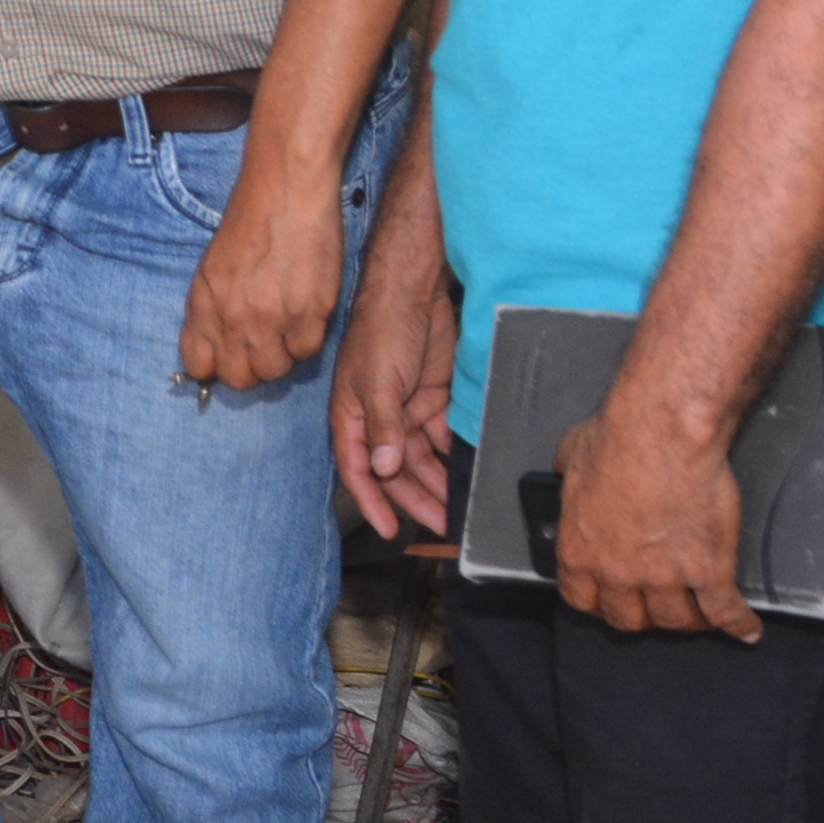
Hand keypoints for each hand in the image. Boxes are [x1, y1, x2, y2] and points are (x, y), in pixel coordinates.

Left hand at [182, 149, 347, 393]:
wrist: (285, 191)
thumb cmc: (248, 221)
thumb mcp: (211, 267)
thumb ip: (208, 310)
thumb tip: (209, 349)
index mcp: (203, 305)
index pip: (199, 365)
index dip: (214, 366)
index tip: (226, 359)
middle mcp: (233, 318)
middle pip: (239, 378)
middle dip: (248, 368)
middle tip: (261, 347)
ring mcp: (273, 318)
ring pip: (274, 371)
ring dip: (280, 356)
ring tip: (285, 329)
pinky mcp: (310, 312)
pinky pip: (307, 351)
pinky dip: (306, 340)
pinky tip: (305, 316)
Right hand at [328, 265, 458, 540]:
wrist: (413, 292)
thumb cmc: (381, 331)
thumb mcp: (377, 382)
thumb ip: (382, 427)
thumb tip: (385, 470)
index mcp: (352, 419)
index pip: (358, 470)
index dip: (373, 503)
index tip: (392, 531)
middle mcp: (379, 421)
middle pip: (396, 472)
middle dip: (417, 500)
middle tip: (443, 526)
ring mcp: (407, 411)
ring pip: (423, 459)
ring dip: (440, 483)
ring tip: (462, 508)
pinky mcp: (434, 400)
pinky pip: (444, 437)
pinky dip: (455, 456)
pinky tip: (471, 473)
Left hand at [547, 395, 759, 641]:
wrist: (664, 431)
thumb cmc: (620, 436)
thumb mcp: (573, 456)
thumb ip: (567, 478)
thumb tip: (566, 474)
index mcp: (580, 549)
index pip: (582, 600)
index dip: (600, 604)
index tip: (612, 602)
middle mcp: (617, 572)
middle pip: (629, 619)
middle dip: (643, 617)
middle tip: (656, 610)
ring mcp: (664, 576)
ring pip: (676, 620)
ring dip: (688, 621)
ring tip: (698, 616)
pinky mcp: (707, 569)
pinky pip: (724, 610)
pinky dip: (738, 623)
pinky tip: (745, 629)